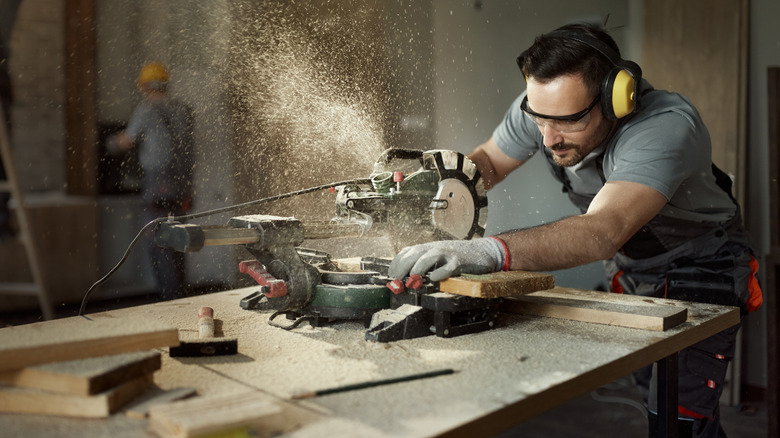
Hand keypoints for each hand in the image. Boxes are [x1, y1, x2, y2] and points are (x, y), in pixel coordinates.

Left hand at [388, 237, 505, 281]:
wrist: (483, 251)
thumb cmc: (457, 257)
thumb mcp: (438, 256)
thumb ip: (423, 263)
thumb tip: (404, 277)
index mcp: (428, 248)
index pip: (407, 252)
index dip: (396, 263)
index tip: (390, 275)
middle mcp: (436, 248)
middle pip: (415, 253)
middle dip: (403, 266)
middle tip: (397, 280)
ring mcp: (448, 254)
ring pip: (430, 256)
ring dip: (418, 267)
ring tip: (412, 278)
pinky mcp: (461, 261)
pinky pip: (449, 266)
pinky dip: (441, 272)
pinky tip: (434, 278)